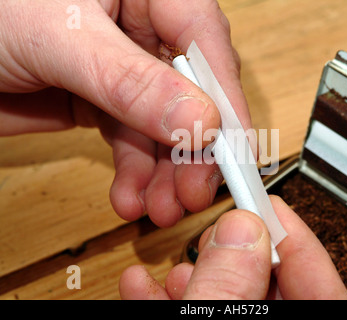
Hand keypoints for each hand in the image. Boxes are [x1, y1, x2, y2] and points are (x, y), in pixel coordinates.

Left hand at [0, 0, 251, 226]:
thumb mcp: (59, 40)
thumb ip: (130, 82)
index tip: (231, 151)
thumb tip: (200, 122)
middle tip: (194, 192)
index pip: (204, 42)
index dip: (225, 99)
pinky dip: (135, 174)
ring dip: (166, 173)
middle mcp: (143, 29)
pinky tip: (131, 197)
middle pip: (193, 93)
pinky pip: (134, 142)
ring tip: (161, 208)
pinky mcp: (105, 102)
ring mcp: (126, 70)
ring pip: (165, 128)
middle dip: (194, 149)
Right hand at [119, 195, 346, 298]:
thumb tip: (242, 232)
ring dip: (195, 270)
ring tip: (173, 256)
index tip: (264, 206)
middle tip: (215, 226)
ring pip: (227, 292)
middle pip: (266, 279)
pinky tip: (142, 281)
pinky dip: (169, 296)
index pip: (320, 282)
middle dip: (234, 247)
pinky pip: (197, 310)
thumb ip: (229, 286)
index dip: (291, 237)